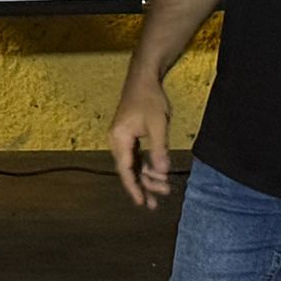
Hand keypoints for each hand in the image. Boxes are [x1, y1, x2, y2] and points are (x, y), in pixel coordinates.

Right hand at [108, 71, 173, 208]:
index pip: (125, 170)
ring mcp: (122, 138)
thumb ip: (159, 149)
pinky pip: (135, 156)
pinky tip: (157, 172)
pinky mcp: (129, 134)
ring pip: (133, 164)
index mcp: (120, 139)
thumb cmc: (150, 99)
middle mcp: (117, 140)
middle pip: (128, 170)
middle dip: (144, 186)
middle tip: (157, 201)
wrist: (144, 78)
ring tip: (163, 188)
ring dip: (147, 176)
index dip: (134, 188)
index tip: (142, 203)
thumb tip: (162, 172)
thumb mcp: (158, 124)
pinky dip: (146, 165)